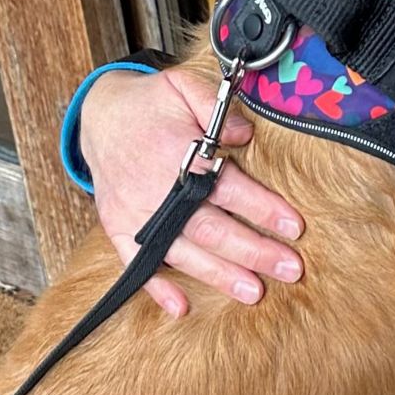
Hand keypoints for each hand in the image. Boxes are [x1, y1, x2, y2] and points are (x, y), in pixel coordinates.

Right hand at [78, 68, 304, 314]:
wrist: (99, 116)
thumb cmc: (151, 104)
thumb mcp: (182, 86)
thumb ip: (213, 105)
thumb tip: (246, 135)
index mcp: (177, 154)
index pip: (227, 186)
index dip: (263, 207)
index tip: (294, 226)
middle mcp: (156, 190)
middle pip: (211, 228)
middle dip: (254, 251)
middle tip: (291, 269)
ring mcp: (135, 214)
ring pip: (182, 252)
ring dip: (220, 275)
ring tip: (254, 292)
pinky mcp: (118, 228)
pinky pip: (137, 264)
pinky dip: (157, 288)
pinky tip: (181, 308)